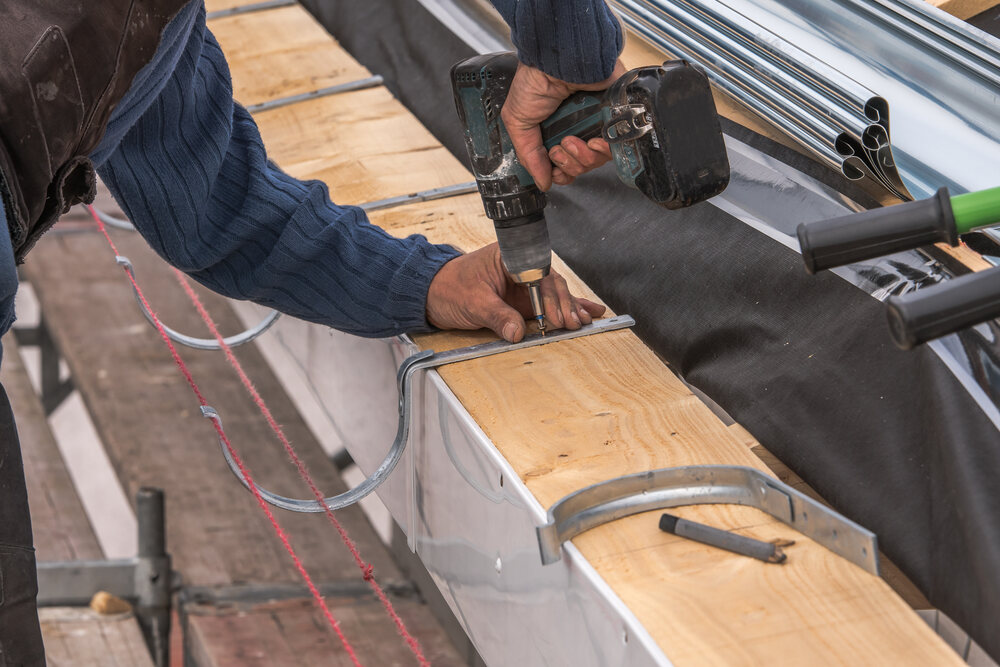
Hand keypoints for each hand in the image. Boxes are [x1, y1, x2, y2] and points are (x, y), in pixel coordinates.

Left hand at [426, 243, 605, 341]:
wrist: (430, 294)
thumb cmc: (448, 287)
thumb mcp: (472, 302)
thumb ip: (497, 315)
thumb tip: (517, 332)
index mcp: (509, 257)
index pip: (538, 274)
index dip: (550, 296)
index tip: (557, 315)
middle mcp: (520, 269)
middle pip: (550, 284)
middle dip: (565, 304)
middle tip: (574, 322)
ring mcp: (522, 286)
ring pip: (552, 295)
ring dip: (569, 308)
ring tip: (585, 320)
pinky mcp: (520, 302)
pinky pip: (545, 306)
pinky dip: (563, 310)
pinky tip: (584, 313)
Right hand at [501, 60, 627, 190]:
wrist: (559, 62)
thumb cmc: (535, 81)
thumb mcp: (517, 121)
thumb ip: (528, 155)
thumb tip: (543, 182)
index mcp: (553, 132)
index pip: (562, 167)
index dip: (559, 173)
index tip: (553, 168)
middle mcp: (575, 130)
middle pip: (579, 169)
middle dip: (568, 165)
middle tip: (559, 147)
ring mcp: (595, 125)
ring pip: (595, 162)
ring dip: (581, 157)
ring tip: (572, 139)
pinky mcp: (612, 118)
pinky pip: (614, 148)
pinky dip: (603, 149)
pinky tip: (594, 141)